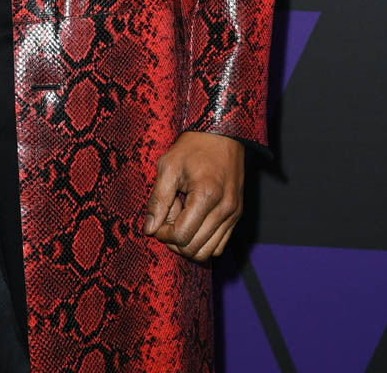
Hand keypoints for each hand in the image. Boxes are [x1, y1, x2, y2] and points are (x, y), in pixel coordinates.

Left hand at [142, 131, 243, 261]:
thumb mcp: (168, 167)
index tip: (158, 220)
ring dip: (189, 242)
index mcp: (206, 196)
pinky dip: (203, 241)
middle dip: (175, 239)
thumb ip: (158, 200)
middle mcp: (225, 209)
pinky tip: (193, 220)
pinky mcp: (237, 215)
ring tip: (181, 217)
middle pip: (195, 249)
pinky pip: (219, 244)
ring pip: (208, 252)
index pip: (182, 237)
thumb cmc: (192, 147)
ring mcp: (234, 214)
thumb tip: (149, 229)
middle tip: (169, 216)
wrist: (221, 134)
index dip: (164, 234)